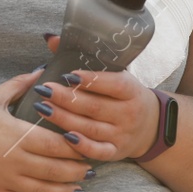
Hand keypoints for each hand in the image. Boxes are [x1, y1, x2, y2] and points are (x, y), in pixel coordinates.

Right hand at [0, 67, 93, 191]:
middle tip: (91, 170)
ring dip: (66, 191)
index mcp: (14, 134)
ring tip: (79, 189)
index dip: (77, 148)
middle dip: (78, 171)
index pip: (57, 145)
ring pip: (44, 191)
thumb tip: (42, 72)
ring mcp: (2, 180)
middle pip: (56, 170)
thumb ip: (19, 86)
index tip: (89, 146)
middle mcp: (12, 160)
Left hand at [34, 33, 161, 161]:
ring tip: (42, 108)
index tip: (68, 75)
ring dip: (64, 119)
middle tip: (44, 90)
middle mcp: (129, 114)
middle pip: (95, 107)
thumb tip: (50, 39)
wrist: (150, 126)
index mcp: (131, 91)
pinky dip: (82, 146)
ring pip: (91, 128)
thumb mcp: (114, 74)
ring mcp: (122, 135)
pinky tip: (63, 136)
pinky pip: (98, 152)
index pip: (113, 84)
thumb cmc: (123, 95)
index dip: (91, 80)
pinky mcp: (115, 152)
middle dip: (67, 98)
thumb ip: (83, 57)